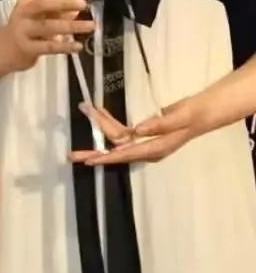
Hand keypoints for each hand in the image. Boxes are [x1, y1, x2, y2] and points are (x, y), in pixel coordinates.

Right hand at [0, 0, 93, 72]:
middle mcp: (25, 11)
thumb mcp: (40, 15)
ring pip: (48, 26)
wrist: (3, 50)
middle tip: (84, 4)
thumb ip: (58, 12)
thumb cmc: (26, 28)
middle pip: (45, 3)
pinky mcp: (26, 47)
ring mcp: (24, 29)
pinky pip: (48, 47)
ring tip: (90, 26)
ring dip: (71, 26)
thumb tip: (77, 9)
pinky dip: (65, 46)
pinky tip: (77, 46)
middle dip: (65, 2)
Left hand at [69, 96, 207, 165]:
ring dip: (101, 126)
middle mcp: (147, 148)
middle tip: (71, 154)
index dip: (106, 158)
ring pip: (117, 138)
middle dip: (94, 150)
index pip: (125, 154)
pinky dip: (110, 122)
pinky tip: (99, 113)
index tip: (89, 162)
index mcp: (156, 148)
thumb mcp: (179, 117)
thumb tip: (137, 131)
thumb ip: (159, 124)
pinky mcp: (144, 133)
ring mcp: (145, 142)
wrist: (202, 112)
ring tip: (85, 110)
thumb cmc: (193, 114)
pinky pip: (123, 131)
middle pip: (116, 150)